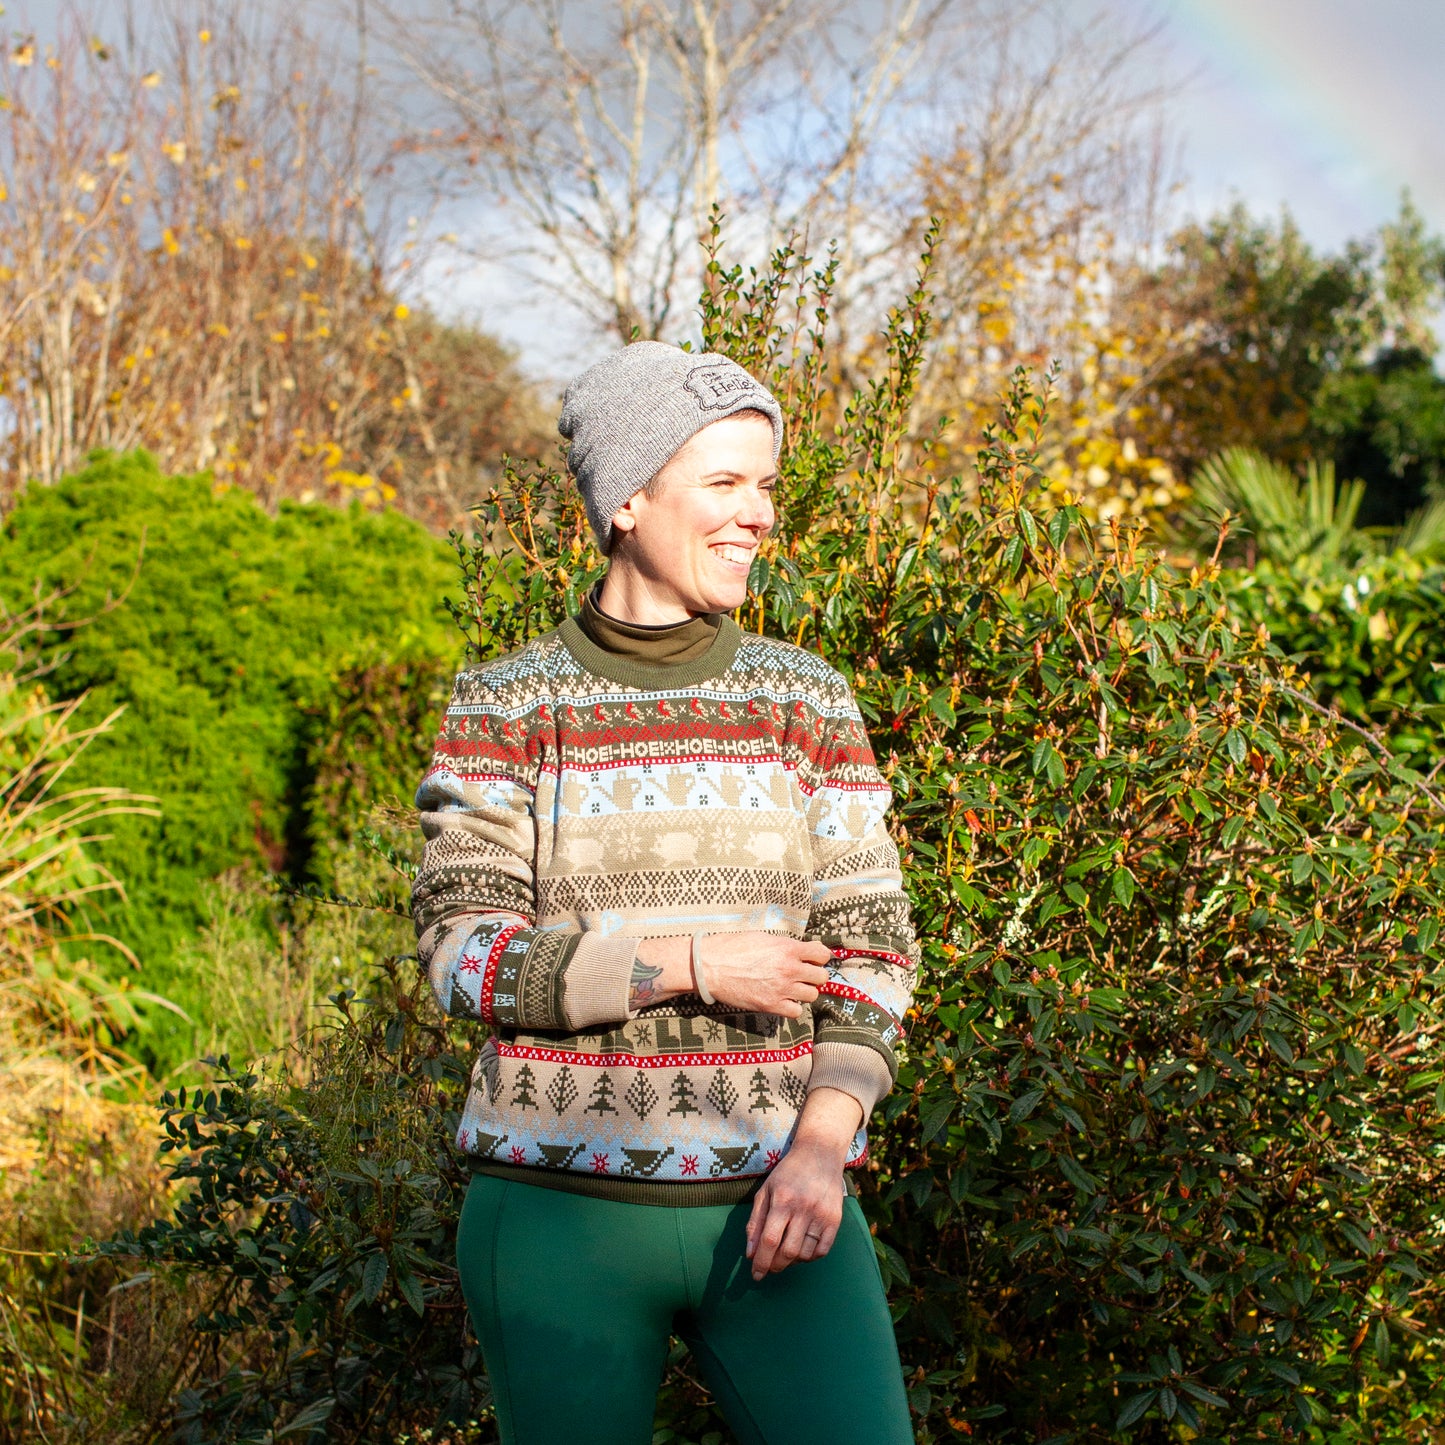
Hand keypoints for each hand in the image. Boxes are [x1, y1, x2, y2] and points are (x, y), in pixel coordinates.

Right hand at [632, 932, 830, 1017]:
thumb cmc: (732, 947)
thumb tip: (798, 950)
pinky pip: (796, 1012)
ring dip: (804, 991)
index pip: (822, 954)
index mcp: (788, 948)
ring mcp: (782, 989)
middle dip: (814, 975)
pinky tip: (783, 1000)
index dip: (819, 956)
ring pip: (812, 995)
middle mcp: (789, 969)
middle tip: (803, 975)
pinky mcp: (771, 1005)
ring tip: (792, 988)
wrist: (711, 967)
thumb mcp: (762, 937)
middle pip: (822, 977)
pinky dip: (792, 1007)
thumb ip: (784, 945)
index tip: (813, 959)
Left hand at [745, 1087, 861, 1280]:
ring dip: (791, 1262)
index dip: (761, 1261)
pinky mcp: (835, 1219)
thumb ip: (756, 1222)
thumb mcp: (766, 1190)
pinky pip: (822, 1250)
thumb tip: (750, 1253)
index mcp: (782, 1200)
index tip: (756, 1275)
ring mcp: (822, 1214)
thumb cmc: (788, 1173)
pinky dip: (810, 1257)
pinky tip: (801, 1251)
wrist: (820, 1153)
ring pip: (805, 1254)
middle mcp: (803, 1208)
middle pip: (788, 1251)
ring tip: (784, 1256)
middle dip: (775, 1266)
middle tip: (769, 1269)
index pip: (769, 1240)